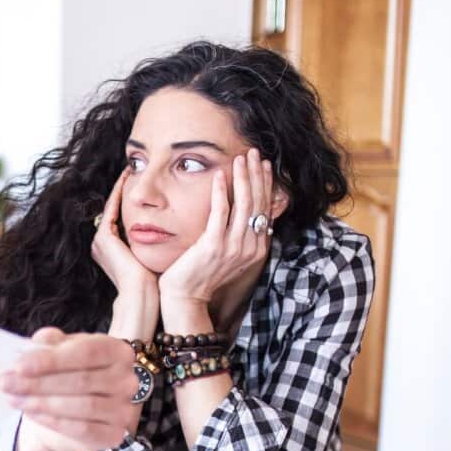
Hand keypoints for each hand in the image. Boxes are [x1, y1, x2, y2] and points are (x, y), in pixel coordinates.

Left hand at [0, 328, 138, 450]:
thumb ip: (52, 343)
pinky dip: (53, 421)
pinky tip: (31, 413)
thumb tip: (41, 340)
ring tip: (13, 398)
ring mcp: (124, 409)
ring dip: (41, 402)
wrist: (72, 411)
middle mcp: (127, 380)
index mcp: (117, 351)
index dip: (52, 359)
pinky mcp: (114, 435)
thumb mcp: (60, 353)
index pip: (87, 352)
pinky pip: (82, 429)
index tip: (19, 365)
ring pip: (81, 406)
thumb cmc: (67, 374)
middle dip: (38, 382)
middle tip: (6, 383)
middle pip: (81, 380)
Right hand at [92, 168, 158, 294]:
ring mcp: (100, 240)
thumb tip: (171, 234)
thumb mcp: (151, 259)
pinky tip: (128, 178)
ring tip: (130, 170)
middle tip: (132, 171)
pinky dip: (119, 192)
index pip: (119, 219)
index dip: (127, 201)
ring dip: (120, 188)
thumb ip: (154, 245)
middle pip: (113, 210)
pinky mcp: (104, 238)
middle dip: (122, 191)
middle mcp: (101, 244)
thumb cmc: (151, 283)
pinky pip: (112, 208)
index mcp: (110, 250)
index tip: (140, 187)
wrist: (141, 296)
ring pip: (111, 206)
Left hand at [158, 148, 275, 311]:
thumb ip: (239, 235)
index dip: (265, 184)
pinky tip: (220, 175)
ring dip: (243, 177)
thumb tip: (247, 214)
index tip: (263, 164)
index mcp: (256, 249)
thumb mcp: (228, 254)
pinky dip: (222, 191)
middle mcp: (250, 247)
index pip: (265, 209)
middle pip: (258, 202)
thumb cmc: (202, 275)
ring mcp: (233, 247)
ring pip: (245, 204)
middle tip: (254, 152)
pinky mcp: (214, 245)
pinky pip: (221, 212)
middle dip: (257, 174)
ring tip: (240, 158)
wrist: (185, 298)